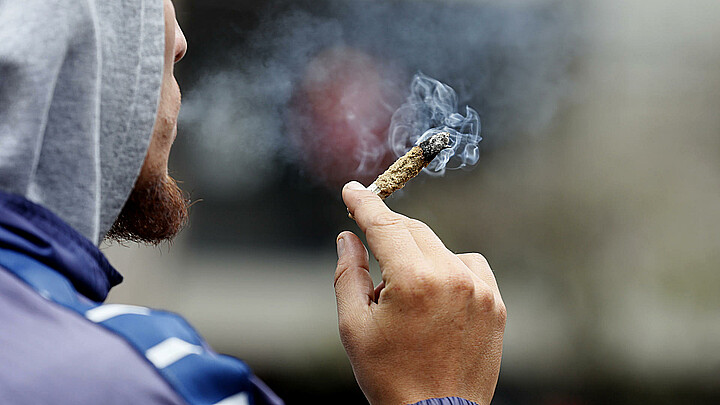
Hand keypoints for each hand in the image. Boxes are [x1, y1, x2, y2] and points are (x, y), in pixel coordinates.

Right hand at [334, 181, 505, 404]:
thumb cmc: (390, 376)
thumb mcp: (354, 326)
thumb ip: (348, 273)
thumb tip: (347, 237)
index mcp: (415, 280)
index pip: (385, 226)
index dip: (365, 204)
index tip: (353, 189)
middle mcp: (453, 276)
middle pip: (414, 231)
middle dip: (389, 231)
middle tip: (368, 238)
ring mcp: (480, 290)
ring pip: (441, 248)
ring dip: (418, 255)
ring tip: (405, 294)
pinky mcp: (496, 304)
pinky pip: (469, 267)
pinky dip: (450, 270)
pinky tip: (436, 296)